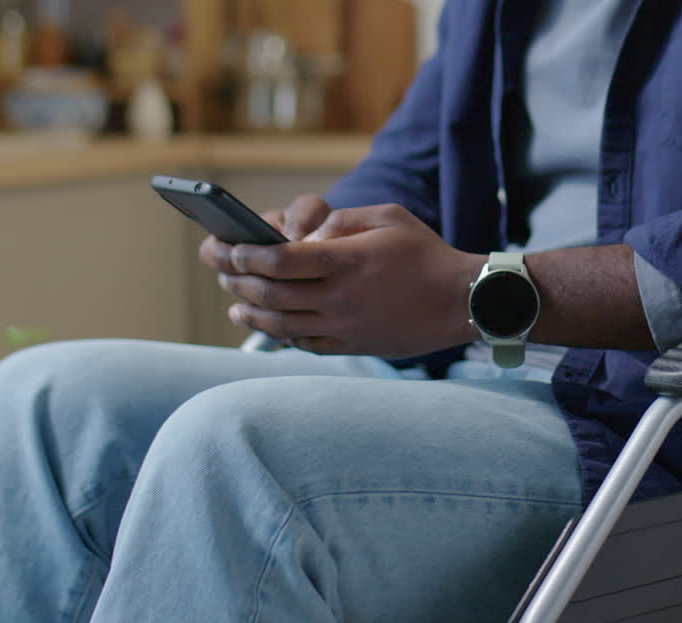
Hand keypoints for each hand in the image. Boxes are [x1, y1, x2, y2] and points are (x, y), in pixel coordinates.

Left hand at [202, 203, 485, 357]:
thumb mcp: (388, 217)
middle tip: (219, 269)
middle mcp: (340, 297)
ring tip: (233, 301)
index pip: (277, 260)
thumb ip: (341, 220)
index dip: (245, 255)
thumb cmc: (426, 252)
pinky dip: (279, 334)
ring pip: (280, 323)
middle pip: (269, 293)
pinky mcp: (353, 345)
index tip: (230, 248)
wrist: (463, 300)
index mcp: (346, 260)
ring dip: (249, 311)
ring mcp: (345, 326)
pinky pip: (305, 343)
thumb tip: (304, 234)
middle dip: (234, 280)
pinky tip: (268, 323)